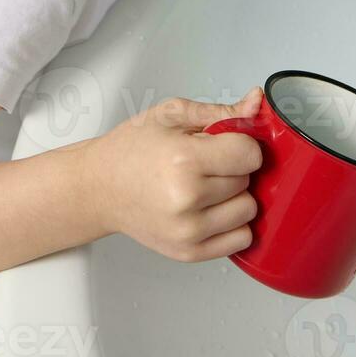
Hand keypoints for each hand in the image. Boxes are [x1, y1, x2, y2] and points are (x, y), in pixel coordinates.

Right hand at [83, 87, 264, 262]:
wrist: (98, 187)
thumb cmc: (131, 149)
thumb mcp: (172, 115)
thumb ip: (221, 111)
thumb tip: (257, 103)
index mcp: (183, 160)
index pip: (250, 154)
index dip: (241, 143)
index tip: (223, 143)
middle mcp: (187, 199)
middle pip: (248, 181)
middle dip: (233, 168)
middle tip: (204, 164)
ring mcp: (188, 231)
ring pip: (249, 211)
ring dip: (234, 197)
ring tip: (205, 187)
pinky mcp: (189, 253)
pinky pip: (241, 239)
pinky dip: (232, 224)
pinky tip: (209, 209)